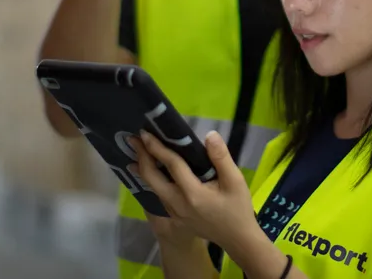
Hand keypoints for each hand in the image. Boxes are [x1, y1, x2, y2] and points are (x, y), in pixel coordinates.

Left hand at [131, 130, 259, 252]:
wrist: (236, 238)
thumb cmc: (237, 208)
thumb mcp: (235, 181)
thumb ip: (221, 157)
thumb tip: (210, 135)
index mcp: (193, 194)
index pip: (172, 165)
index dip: (158, 147)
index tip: (146, 132)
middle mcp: (177, 204)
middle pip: (152, 178)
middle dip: (142, 156)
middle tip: (134, 139)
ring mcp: (173, 213)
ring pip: (152, 187)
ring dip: (143, 168)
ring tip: (137, 151)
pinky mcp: (173, 216)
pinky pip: (156, 195)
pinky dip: (150, 179)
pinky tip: (147, 170)